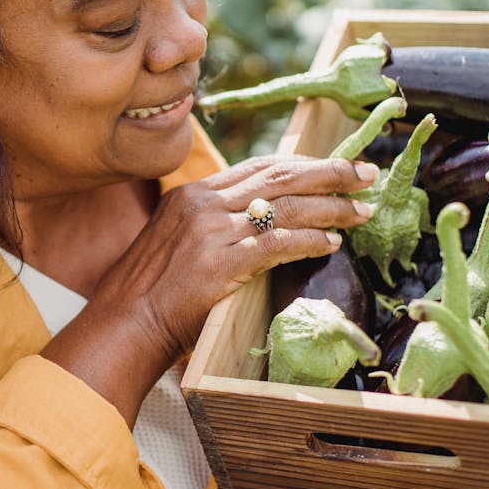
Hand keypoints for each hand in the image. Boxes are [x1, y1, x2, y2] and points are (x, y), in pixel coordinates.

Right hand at [42, 155, 375, 425]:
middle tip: (365, 173)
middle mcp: (202, 203)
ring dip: (331, 207)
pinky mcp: (221, 260)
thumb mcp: (173, 244)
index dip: (302, 165)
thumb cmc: (147, 295)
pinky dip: (309, 240)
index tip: (333, 168)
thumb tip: (254, 228)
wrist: (124, 324)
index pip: (258, 167)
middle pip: (279, 176)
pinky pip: (278, 242)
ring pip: (286, 205)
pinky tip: (331, 244)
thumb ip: (209, 228)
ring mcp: (211, 230)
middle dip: (329, 173)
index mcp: (191, 194)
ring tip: (361, 210)